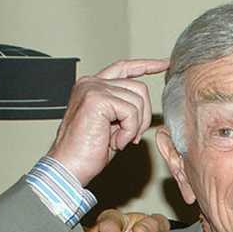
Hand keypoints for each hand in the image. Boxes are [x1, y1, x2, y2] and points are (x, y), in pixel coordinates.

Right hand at [47, 58, 169, 185]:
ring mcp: (93, 88)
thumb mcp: (111, 124)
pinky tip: (114, 142)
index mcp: (92, 86)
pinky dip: (129, 131)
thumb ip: (124, 108)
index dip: (146, 65)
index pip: (124, 68)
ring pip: (138, 100)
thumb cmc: (86, 151)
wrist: (68, 166)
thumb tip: (144, 102)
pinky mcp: (97, 99)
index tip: (164, 64)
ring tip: (119, 140)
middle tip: (131, 136)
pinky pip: (131, 112)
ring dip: (135, 126)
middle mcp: (91, 83)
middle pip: (138, 87)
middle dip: (144, 115)